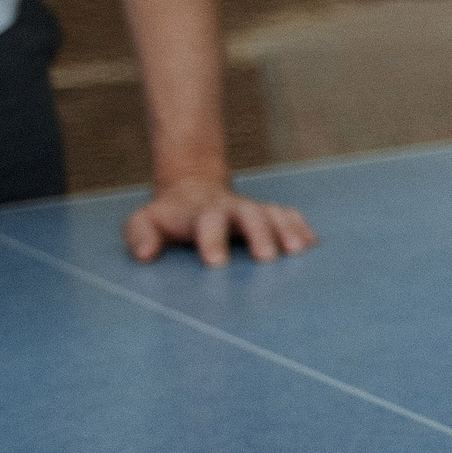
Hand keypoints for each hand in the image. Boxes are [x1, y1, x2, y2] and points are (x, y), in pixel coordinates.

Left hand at [122, 174, 317, 264]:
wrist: (193, 190)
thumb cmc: (169, 216)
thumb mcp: (144, 221)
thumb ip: (140, 234)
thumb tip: (145, 255)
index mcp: (202, 212)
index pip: (208, 220)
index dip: (213, 239)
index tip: (215, 262)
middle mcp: (233, 207)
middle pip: (250, 214)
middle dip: (259, 234)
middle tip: (266, 258)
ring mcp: (254, 208)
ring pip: (274, 213)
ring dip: (287, 231)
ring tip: (298, 251)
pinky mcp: (269, 212)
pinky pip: (289, 215)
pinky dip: (301, 228)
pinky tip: (312, 244)